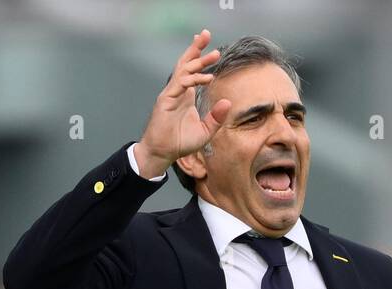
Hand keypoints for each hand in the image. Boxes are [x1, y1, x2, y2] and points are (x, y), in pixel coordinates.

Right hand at [133, 30, 231, 178]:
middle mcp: (178, 91)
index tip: (213, 50)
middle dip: (196, 48)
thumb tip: (228, 102)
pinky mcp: (166, 99)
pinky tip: (206, 77)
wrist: (163, 152)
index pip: (193, 71)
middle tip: (207, 34)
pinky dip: (193, 79)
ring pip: (183, 69)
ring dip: (197, 59)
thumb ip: (216, 118)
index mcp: (186, 95)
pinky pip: (180, 84)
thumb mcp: (205, 131)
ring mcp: (171, 93)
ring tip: (213, 53)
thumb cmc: (180, 143)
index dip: (200, 58)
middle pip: (186, 63)